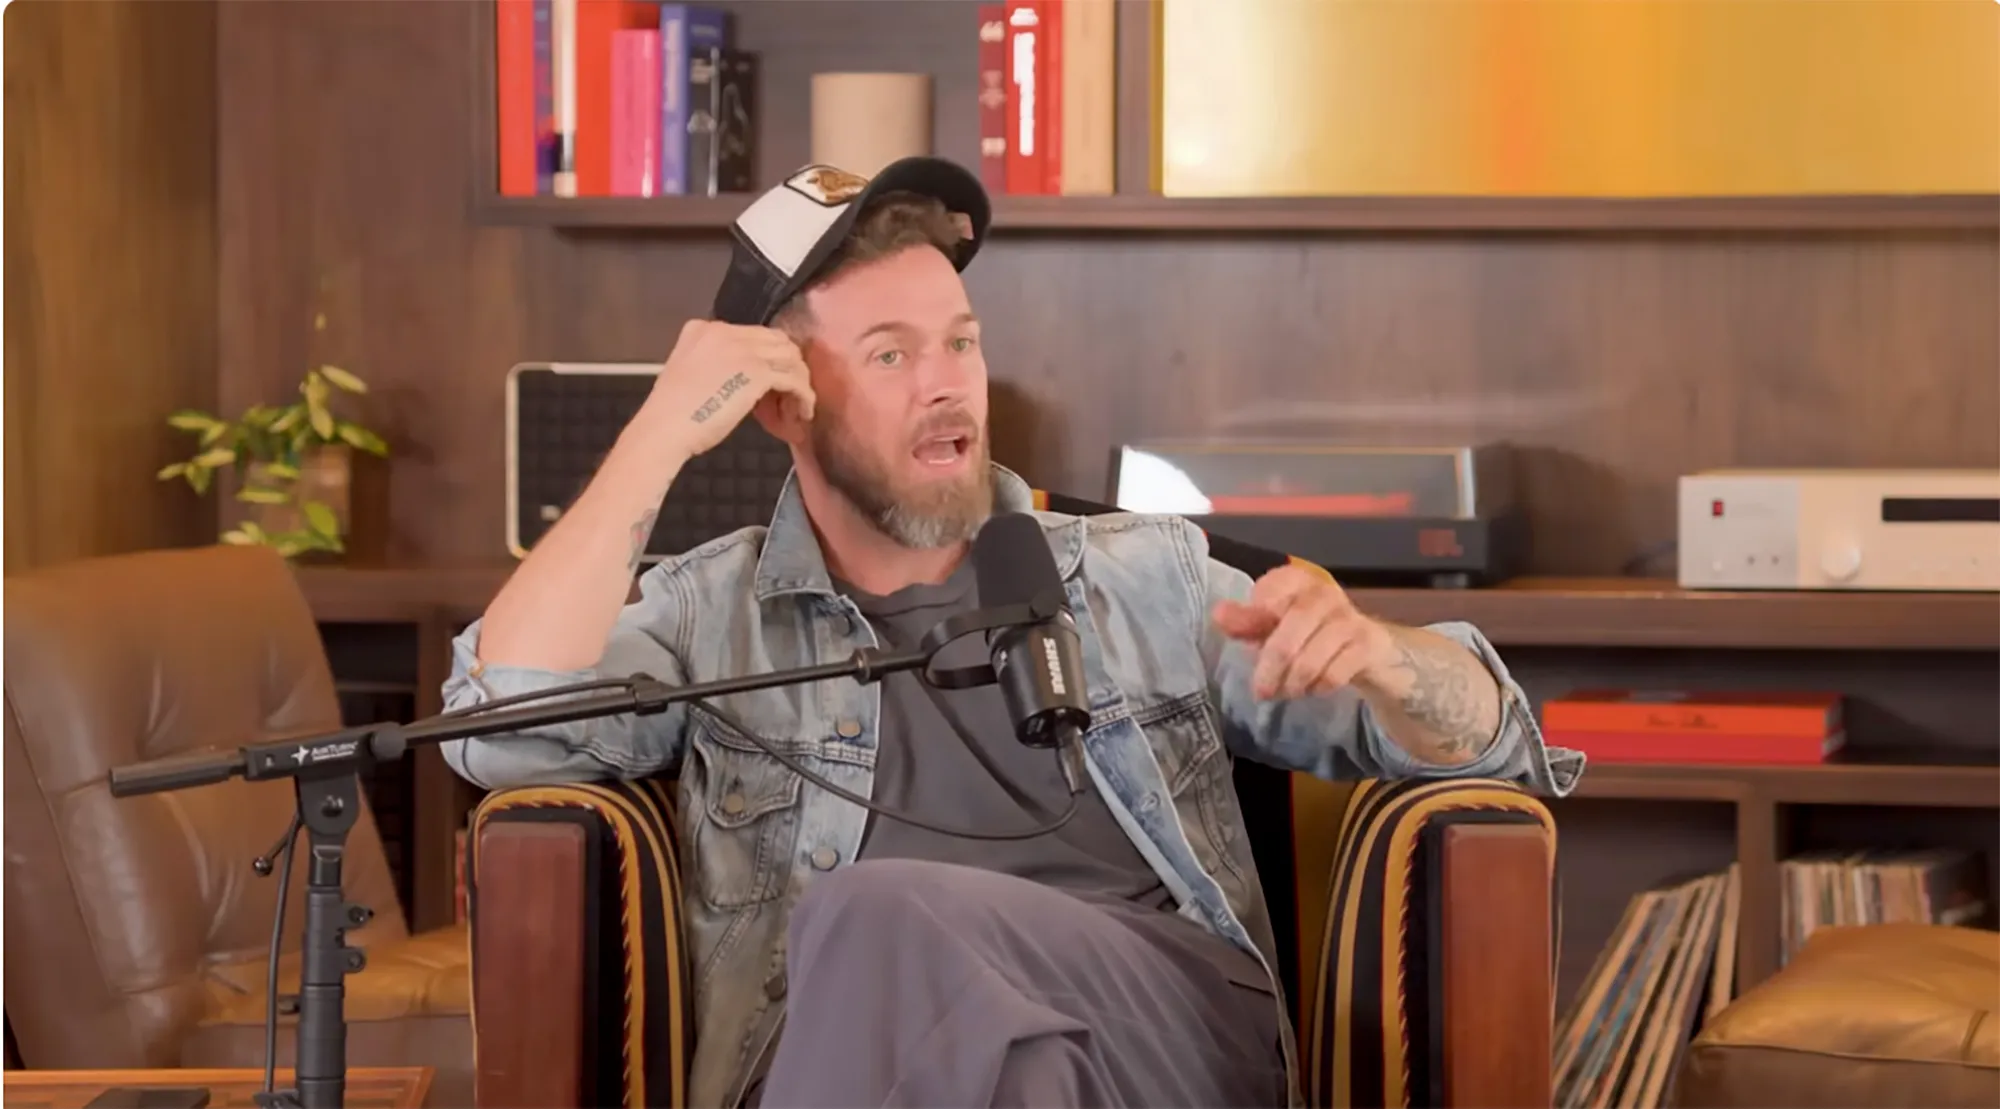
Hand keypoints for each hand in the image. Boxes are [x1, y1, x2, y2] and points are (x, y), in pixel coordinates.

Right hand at [637, 319, 816, 458]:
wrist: (663, 428)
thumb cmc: (672, 412)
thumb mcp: (689, 371)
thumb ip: (715, 362)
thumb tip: (745, 376)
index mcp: (704, 329)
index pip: (754, 335)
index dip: (768, 358)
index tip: (772, 383)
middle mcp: (725, 331)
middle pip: (777, 341)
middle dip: (789, 366)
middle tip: (791, 393)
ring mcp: (742, 350)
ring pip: (790, 358)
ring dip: (800, 382)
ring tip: (799, 406)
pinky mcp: (757, 373)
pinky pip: (794, 380)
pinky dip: (803, 396)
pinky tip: (803, 412)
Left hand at [1211, 564, 1397, 699]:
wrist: (1370, 653)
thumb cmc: (1310, 635)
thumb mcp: (1274, 627)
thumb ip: (1247, 621)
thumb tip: (1219, 614)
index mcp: (1298, 581)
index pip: (1274, 584)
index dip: (1257, 612)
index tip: (1252, 639)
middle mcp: (1325, 593)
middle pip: (1292, 625)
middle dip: (1271, 664)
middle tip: (1261, 691)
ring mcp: (1350, 617)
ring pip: (1313, 655)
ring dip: (1293, 682)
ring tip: (1285, 693)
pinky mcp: (1369, 644)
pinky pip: (1335, 673)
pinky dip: (1318, 687)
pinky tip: (1313, 690)